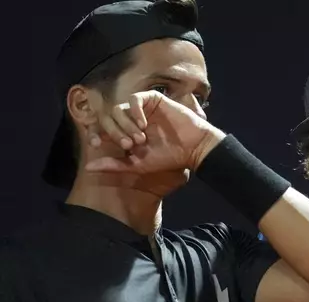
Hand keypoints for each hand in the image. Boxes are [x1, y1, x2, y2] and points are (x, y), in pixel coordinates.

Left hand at [85, 91, 224, 173]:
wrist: (192, 147)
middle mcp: (130, 119)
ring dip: (125, 124)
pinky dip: (135, 111)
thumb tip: (87, 168)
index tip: (97, 144)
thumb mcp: (137, 164)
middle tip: (131, 145)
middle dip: (115, 132)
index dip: (96, 134)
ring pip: (119, 108)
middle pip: (108, 118)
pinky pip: (135, 98)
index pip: (102, 128)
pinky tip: (143, 124)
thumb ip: (114, 165)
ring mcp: (142, 108)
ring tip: (141, 138)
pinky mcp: (153, 99)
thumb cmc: (167, 157)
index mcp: (125, 133)